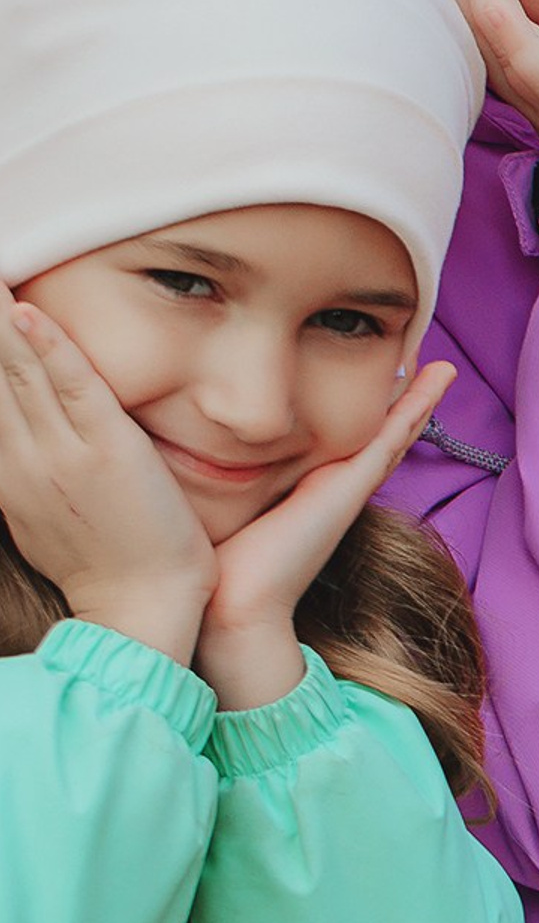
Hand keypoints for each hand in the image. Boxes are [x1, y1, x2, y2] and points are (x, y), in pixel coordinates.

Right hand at [0, 292, 213, 663]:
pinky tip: (29, 314)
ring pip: (16, 369)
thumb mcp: (46, 508)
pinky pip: (73, 389)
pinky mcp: (107, 451)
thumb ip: (30, 464)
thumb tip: (20, 432)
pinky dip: (50, 348)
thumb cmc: (107, 559)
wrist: (140, 608)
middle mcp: (20, 454)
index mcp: (6, 466)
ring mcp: (60, 452)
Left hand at [194, 364, 455, 712]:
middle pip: (376, 436)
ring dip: (418, 400)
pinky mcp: (352, 485)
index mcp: (307, 492)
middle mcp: (334, 487)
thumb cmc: (214, 564)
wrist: (233, 607)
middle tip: (424, 368)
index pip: (340, 444)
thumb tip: (173, 451)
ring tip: (441, 369)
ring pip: (392, 432)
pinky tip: (436, 377)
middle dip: (399, 404)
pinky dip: (417, 406)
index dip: (357, 415)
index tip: (367, 381)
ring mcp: (349, 486)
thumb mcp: (214, 505)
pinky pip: (391, 436)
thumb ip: (211, 479)